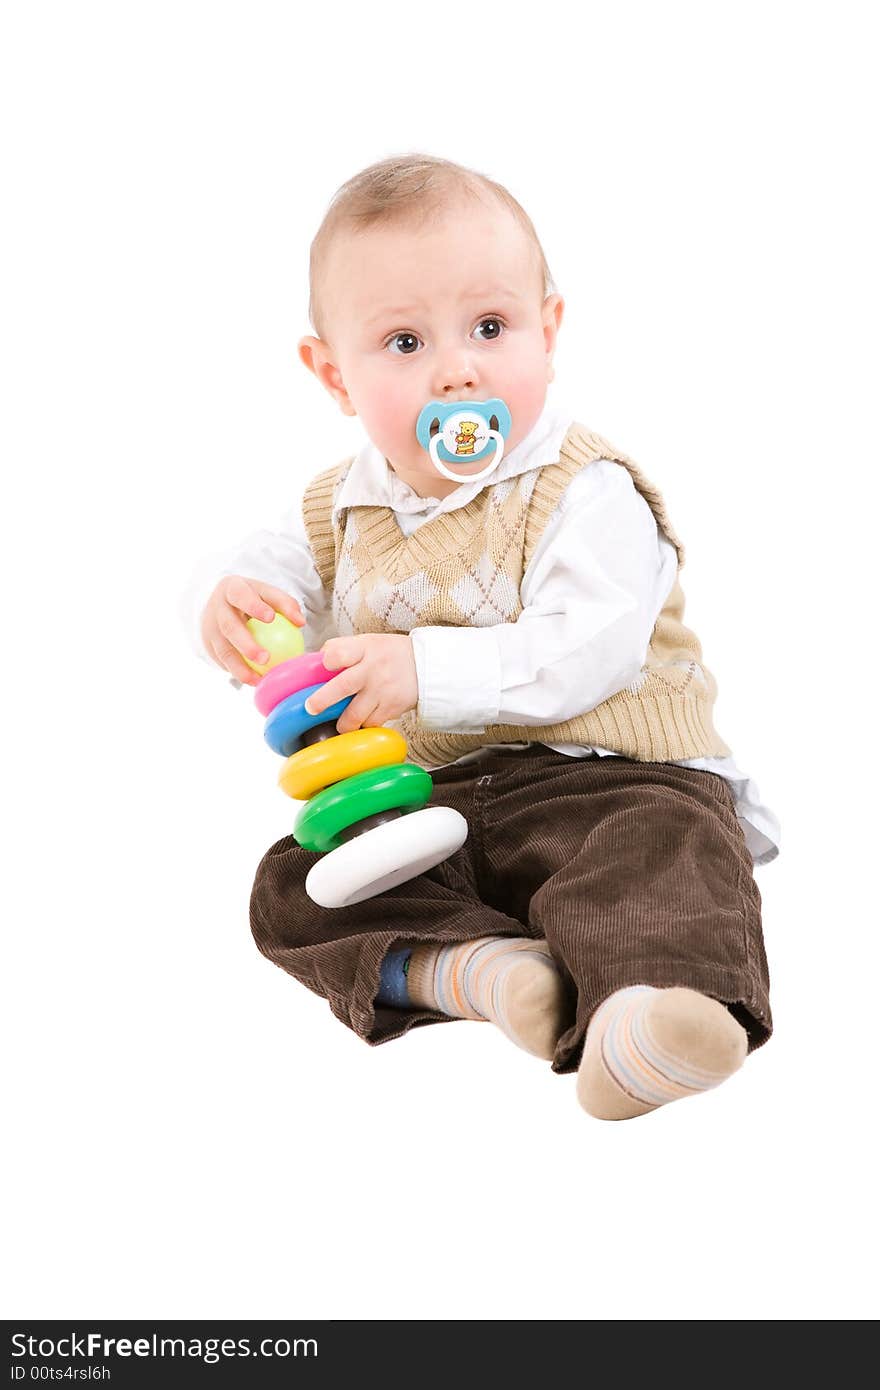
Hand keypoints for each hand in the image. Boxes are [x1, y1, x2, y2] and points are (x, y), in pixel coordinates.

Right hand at [201, 575, 304, 685]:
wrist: (223, 604)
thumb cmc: (254, 599)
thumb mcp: (267, 594)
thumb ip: (285, 605)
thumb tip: (300, 622)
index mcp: (231, 589)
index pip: (241, 595)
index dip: (254, 606)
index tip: (271, 618)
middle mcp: (217, 608)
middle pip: (229, 627)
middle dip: (246, 644)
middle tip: (265, 658)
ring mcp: (209, 628)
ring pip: (223, 650)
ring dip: (240, 667)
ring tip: (258, 679)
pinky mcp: (208, 645)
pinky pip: (222, 662)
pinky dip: (237, 672)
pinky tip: (253, 681)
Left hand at [303, 634, 418, 733]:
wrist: (426, 665)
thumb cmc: (388, 654)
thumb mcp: (367, 642)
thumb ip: (341, 649)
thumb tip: (312, 663)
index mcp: (363, 649)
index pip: (338, 653)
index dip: (328, 660)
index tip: (325, 666)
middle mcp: (372, 669)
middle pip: (342, 686)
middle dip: (322, 700)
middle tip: (311, 709)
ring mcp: (382, 691)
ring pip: (355, 715)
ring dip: (343, 724)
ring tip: (340, 724)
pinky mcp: (392, 708)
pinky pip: (370, 723)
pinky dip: (364, 724)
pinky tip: (364, 719)